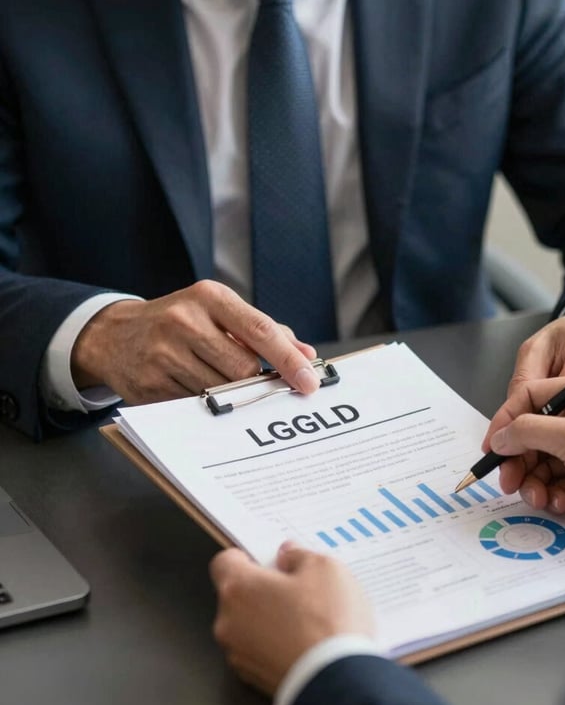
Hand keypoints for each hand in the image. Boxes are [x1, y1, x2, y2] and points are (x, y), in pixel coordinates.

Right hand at [71, 280, 321, 402]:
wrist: (114, 335)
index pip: (261, 330)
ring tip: (218, 382)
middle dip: (254, 381)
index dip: (289, 360)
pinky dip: (205, 404)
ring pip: (221, 392)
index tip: (310, 382)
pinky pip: (196, 406)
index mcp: (209, 297)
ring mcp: (163, 354)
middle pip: (243, 368)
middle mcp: (184, 321)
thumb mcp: (220, 312)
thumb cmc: (181, 323)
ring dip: (230, 395)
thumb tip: (306, 355)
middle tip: (251, 381)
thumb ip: (265, 331)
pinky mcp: (149, 385)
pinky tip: (194, 389)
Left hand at [210, 543, 374, 695]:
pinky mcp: (253, 680)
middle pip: (238, 595)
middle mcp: (229, 622)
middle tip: (298, 589)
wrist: (339, 682)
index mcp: (239, 588)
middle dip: (264, 590)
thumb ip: (299, 555)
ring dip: (271, 619)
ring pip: (249, 625)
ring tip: (309, 619)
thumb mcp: (324, 568)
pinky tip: (306, 642)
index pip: (224, 562)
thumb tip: (288, 556)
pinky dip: (277, 645)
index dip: (246, 557)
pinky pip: (260, 651)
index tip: (268, 560)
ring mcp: (239, 655)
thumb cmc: (327, 623)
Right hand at [486, 378, 564, 534]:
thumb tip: (500, 437)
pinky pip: (553, 486)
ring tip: (536, 496)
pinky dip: (550, 496)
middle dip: (516, 459)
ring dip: (531, 482)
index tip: (491, 445)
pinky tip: (559, 503)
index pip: (530, 398)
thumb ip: (527, 431)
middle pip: (530, 435)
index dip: (506, 420)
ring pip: (539, 464)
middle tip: (507, 479)